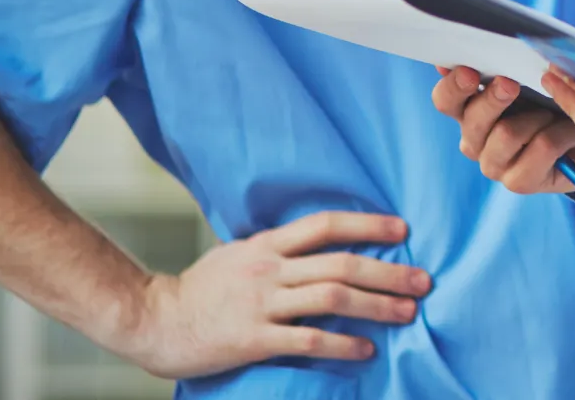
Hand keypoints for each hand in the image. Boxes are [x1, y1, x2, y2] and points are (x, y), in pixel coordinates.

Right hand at [124, 210, 427, 378]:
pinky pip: (307, 340)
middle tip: (423, 281)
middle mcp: (269, 268)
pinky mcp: (252, 339)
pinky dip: (341, 344)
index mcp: (268, 243)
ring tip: (407, 313)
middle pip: (342, 263)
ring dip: (376, 305)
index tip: (404, 229)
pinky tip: (366, 350)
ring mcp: (261, 303)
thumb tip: (319, 244)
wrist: (151, 319)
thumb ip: (278, 249)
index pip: (327, 224)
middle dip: (389, 272)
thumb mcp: (239, 253)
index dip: (369, 224)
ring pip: (332, 298)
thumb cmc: (199, 288)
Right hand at [430, 65, 574, 193]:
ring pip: (506, 133)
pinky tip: (568, 134)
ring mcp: (493, 163)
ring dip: (538, 116)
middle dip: (494, 98)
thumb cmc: (557, 98)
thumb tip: (496, 44)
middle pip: (471, 118)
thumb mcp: (537, 76)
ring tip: (555, 114)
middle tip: (512, 84)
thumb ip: (512, 63)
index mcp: (470, 108)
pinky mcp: (517, 182)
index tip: (470, 71)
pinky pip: (539, 148)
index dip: (453, 84)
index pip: (445, 98)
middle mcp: (474, 138)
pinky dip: (560, 135)